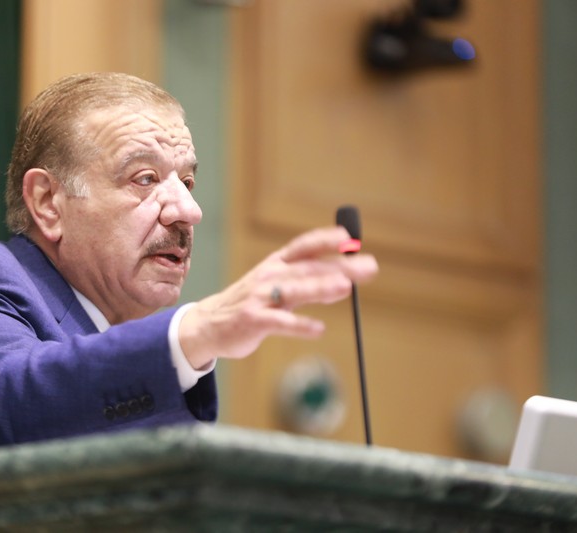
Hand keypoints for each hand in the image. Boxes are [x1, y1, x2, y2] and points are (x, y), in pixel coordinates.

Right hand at [178, 227, 377, 368]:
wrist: (208, 325)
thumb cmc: (249, 304)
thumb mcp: (275, 286)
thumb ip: (306, 282)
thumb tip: (345, 276)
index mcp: (275, 264)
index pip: (304, 247)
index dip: (326, 240)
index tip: (350, 238)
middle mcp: (268, 276)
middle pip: (308, 268)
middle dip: (339, 266)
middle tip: (368, 267)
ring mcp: (259, 298)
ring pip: (295, 290)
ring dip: (321, 287)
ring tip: (345, 287)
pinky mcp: (253, 320)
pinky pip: (280, 322)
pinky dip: (300, 325)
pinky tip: (318, 329)